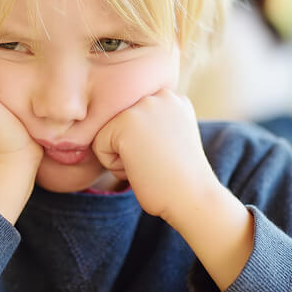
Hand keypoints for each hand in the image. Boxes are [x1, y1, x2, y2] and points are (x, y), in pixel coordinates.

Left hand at [93, 89, 253, 289]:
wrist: (192, 197)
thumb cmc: (180, 179)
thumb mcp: (171, 139)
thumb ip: (151, 124)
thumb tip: (120, 123)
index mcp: (173, 98)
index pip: (133, 119)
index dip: (143, 145)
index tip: (167, 155)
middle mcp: (159, 94)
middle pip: (118, 123)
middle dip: (131, 148)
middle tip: (159, 161)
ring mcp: (143, 105)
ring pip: (107, 133)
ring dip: (122, 156)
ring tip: (151, 164)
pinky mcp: (126, 121)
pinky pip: (98, 146)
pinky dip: (114, 166)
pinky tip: (141, 167)